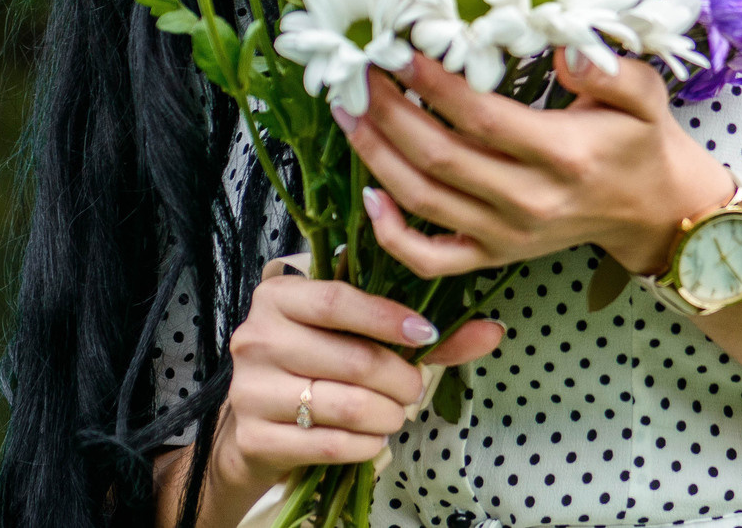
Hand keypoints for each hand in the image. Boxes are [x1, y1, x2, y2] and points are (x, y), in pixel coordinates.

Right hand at [209, 257, 505, 491]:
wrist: (261, 424)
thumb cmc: (319, 367)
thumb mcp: (359, 337)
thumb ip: (423, 334)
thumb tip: (492, 331)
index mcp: (280, 297)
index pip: (338, 300)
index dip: (388, 318)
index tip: (425, 334)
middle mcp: (256, 337)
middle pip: (350, 358)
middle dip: (399, 378)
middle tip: (415, 388)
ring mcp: (250, 389)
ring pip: (342, 404)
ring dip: (386, 415)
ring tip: (396, 415)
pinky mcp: (255, 437)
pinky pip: (328, 443)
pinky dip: (365, 445)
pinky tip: (374, 439)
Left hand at [341, 49, 733, 278]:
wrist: (652, 209)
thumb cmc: (640, 141)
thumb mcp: (644, 95)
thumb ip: (610, 71)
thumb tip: (565, 52)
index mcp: (564, 156)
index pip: (483, 120)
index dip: (435, 86)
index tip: (401, 51)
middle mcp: (529, 202)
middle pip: (441, 159)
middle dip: (391, 113)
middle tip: (361, 73)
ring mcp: (507, 235)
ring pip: (425, 202)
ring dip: (378, 157)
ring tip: (350, 112)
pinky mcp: (495, 256)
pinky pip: (430, 259)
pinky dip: (392, 235)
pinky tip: (369, 194)